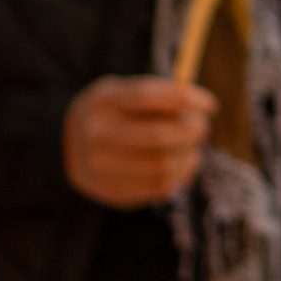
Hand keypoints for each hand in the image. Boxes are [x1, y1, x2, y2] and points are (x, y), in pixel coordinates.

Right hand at [63, 76, 214, 208]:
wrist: (70, 145)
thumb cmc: (115, 112)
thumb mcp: (127, 91)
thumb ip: (161, 93)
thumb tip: (201, 105)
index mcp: (103, 100)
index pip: (147, 96)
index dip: (184, 99)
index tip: (211, 104)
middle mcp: (97, 133)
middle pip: (157, 135)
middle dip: (192, 131)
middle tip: (202, 126)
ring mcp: (100, 166)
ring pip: (162, 165)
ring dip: (189, 155)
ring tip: (192, 146)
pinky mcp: (109, 190)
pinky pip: (158, 187)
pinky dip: (181, 174)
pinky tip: (183, 162)